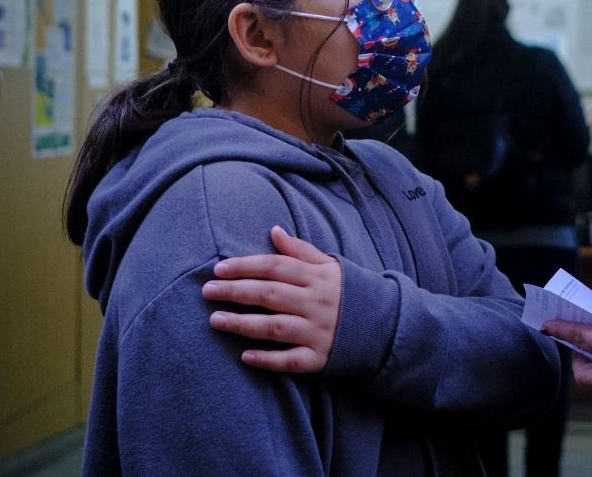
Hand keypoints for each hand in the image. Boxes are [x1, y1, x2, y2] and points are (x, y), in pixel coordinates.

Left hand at [202, 225, 342, 373]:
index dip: (246, 266)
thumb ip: (301, 251)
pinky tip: (245, 357)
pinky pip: (290, 361)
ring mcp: (318, 332)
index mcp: (317, 277)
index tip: (219, 269)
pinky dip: (268, 359)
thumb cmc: (348, 292)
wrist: (384, 326)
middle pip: (270, 295)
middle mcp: (316, 303)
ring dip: (243, 324)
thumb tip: (275, 230)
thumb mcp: (330, 266)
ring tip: (215, 320)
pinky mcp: (319, 359)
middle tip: (207, 291)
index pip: (275, 266)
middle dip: (236, 291)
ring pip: (275, 328)